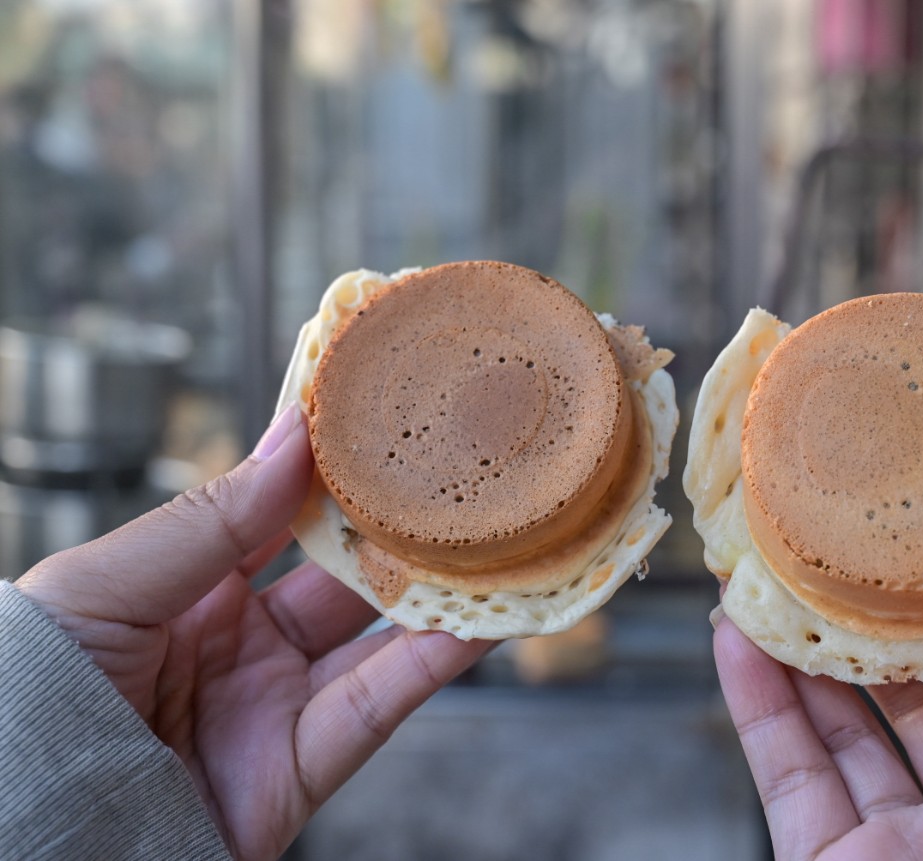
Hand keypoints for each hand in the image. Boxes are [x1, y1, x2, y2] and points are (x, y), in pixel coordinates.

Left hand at [17, 407, 489, 859]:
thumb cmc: (30, 703)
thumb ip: (206, 522)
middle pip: (337, 571)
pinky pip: (381, 704)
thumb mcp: (100, 590)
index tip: (377, 417)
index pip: (268, 515)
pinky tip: (482, 616)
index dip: (322, 470)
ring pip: (376, 636)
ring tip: (491, 534)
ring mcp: (271, 704)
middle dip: (395, 525)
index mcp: (177, 592)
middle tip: (450, 471)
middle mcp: (234, 644)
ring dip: (436, 589)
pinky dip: (438, 661)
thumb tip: (291, 439)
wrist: (29, 840)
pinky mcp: (301, 769)